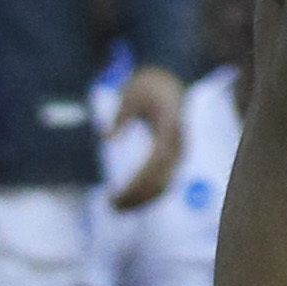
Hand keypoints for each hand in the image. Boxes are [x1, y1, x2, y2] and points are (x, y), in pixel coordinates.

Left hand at [106, 64, 184, 209]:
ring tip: (116, 207)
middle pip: (161, 178)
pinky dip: (148, 195)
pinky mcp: (175, 158)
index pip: (156, 160)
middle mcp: (179, 143)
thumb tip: (106, 137)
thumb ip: (120, 115)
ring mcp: (180, 152)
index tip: (115, 192)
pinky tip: (129, 201)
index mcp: (171, 126)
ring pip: (164, 185)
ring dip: (142, 200)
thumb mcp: (132, 93)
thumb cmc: (149, 85)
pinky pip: (164, 182)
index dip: (138, 180)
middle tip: (110, 205)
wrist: (171, 77)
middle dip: (137, 196)